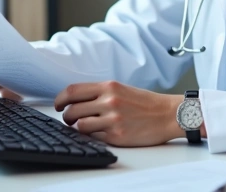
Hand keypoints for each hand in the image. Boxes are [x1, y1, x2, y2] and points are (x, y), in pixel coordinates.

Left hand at [54, 80, 187, 146]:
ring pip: (80, 125)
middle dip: (66, 116)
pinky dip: (92, 136)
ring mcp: (113, 119)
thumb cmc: (145, 103)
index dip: (60, 99)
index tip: (57, 105)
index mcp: (109, 86)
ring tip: (82, 126)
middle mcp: (109, 101)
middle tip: (69, 118)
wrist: (168, 115)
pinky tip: (99, 133)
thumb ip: (99, 92)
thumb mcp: (121, 89)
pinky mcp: (117, 136)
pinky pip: (94, 137)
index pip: (73, 91)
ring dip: (77, 127)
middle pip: (72, 109)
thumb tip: (75, 100)